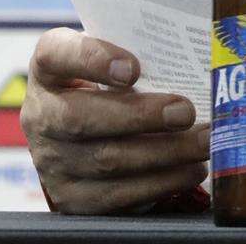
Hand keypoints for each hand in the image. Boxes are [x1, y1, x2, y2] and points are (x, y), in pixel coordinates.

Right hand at [23, 28, 209, 213]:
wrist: (86, 134)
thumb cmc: (113, 84)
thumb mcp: (117, 58)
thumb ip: (143, 49)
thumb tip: (204, 48)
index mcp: (49, 68)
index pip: (56, 54)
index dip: (92, 59)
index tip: (133, 68)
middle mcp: (41, 115)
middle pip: (80, 118)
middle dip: (140, 116)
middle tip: (186, 112)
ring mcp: (52, 160)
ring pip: (105, 161)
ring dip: (163, 153)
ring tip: (203, 142)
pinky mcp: (71, 197)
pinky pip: (116, 196)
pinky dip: (160, 183)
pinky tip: (190, 170)